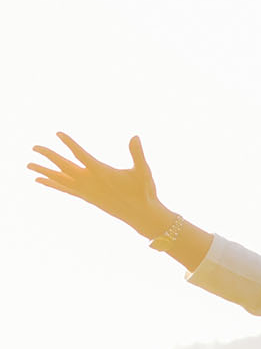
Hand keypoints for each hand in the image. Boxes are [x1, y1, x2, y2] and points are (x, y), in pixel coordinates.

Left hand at [27, 132, 171, 236]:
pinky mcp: (86, 197)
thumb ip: (137, 153)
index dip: (69, 143)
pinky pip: (64, 189)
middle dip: (48, 156)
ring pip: (60, 179)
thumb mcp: (143, 171)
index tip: (58, 133)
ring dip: (44, 171)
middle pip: (63, 166)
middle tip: (34, 147)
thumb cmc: (143, 192)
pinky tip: (42, 180)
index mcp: (101, 173)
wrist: (140, 214)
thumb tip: (135, 137)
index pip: (80, 155)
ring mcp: (86, 191)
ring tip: (28, 166)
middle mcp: (89, 182)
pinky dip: (52, 183)